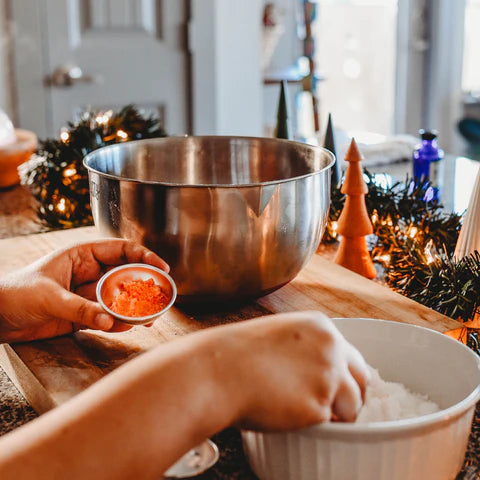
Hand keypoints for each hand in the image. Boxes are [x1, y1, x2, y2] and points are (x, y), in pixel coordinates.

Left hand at [0, 239, 168, 342]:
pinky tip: (130, 327)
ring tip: (151, 318)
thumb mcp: (48, 296)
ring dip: (136, 308)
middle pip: (126, 276)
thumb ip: (80, 307)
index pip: (121, 250)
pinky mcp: (84, 315)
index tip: (162, 268)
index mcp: (83, 255)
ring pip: (120, 299)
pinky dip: (119, 323)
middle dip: (145, 286)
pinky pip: (107, 317)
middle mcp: (90, 273)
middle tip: (162, 297)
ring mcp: (88, 295)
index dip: (144, 256)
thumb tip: (108, 319)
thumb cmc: (16, 292)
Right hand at [204, 311, 369, 427]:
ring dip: (339, 414)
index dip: (345, 375)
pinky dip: (315, 424)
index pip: (350, 355)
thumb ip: (306, 348)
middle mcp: (331, 348)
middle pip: (362, 379)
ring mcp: (328, 376)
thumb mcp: (279, 335)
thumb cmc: (239, 354)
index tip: (340, 388)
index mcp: (321, 327)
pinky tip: (290, 415)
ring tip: (309, 414)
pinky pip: (327, 421)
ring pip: (352, 405)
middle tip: (341, 410)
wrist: (218, 371)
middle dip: (354, 397)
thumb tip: (319, 371)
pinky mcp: (318, 405)